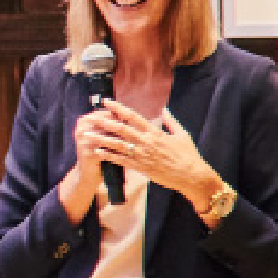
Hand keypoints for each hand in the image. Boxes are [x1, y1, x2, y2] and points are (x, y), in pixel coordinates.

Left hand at [101, 102, 218, 208]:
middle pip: (120, 129)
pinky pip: (121, 160)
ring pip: (117, 145)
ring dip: (100, 139)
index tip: (107, 102)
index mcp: (155, 132)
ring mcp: (142, 155)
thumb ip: (171, 121)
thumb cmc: (188, 155)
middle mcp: (146, 142)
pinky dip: (108, 155)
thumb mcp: (182, 134)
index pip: (133, 117)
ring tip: (86, 135)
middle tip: (90, 117)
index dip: (118, 108)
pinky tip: (97, 152)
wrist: (191, 175)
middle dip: (103, 122)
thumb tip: (164, 110)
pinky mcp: (141, 168)